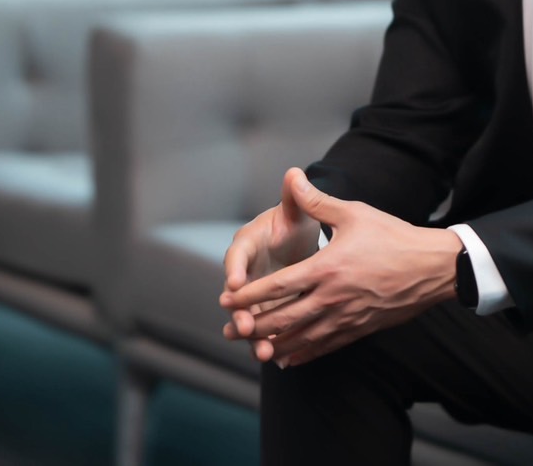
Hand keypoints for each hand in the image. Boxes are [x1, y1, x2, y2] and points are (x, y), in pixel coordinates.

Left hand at [220, 168, 460, 366]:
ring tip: (252, 350)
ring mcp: (346, 317)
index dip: (250, 294)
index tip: (227, 298)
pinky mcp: (359, 328)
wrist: (432, 268)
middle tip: (229, 331)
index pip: (279, 286)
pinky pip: (325, 346)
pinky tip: (288, 359)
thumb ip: (317, 201)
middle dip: (254, 326)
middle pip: (284, 319)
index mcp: (327, 268)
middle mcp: (333, 298)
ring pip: (302, 338)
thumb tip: (292, 178)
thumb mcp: (353, 213)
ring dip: (274, 346)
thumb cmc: (392, 237)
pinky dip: (303, 354)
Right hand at [221, 168, 322, 351]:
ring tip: (264, 353)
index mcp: (247, 243)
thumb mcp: (294, 210)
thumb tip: (294, 172)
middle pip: (238, 295)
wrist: (296, 239)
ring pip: (249, 317)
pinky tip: (281, 360)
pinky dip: (272, 342)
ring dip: (254, 336)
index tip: (235, 285)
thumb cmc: (293, 221)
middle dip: (240, 313)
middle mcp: (244, 272)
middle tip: (244, 328)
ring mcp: (253, 294)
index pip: (237, 256)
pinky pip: (266, 328)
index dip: (235, 270)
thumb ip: (294, 197)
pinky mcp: (265, 310)